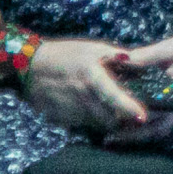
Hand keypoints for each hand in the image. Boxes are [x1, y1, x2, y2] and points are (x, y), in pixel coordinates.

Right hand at [22, 37, 148, 138]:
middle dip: (121, 120)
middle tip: (127, 114)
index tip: (143, 117)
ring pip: (96, 125)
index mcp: (91, 78)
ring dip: (104, 120)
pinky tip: (86, 108)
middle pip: (108, 119)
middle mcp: (81, 97)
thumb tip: (136, 60)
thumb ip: (116, 55)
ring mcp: (69, 110)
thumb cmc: (65, 55)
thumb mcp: (92, 48)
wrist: (29, 66)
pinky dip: (88, 120)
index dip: (130, 108)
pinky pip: (81, 125)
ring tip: (105, 108)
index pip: (114, 97)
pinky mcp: (60, 119)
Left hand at [90, 29, 172, 150]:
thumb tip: (120, 59)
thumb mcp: (171, 48)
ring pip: (159, 131)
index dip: (138, 113)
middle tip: (110, 137)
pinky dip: (144, 131)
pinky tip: (125, 132)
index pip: (159, 106)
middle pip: (158, 127)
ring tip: (113, 138)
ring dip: (138, 136)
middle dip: (134, 134)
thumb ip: (146, 56)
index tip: (117, 115)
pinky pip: (161, 127)